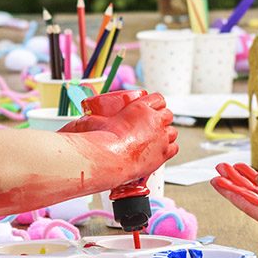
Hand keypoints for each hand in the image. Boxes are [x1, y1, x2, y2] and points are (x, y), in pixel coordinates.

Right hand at [61, 89, 177, 174]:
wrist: (107, 159)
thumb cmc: (99, 140)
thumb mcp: (93, 121)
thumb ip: (92, 118)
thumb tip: (83, 121)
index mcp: (140, 107)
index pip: (158, 98)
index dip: (156, 104)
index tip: (151, 109)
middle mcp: (154, 120)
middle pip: (168, 114)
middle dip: (161, 119)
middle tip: (151, 126)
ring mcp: (161, 137)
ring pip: (173, 131)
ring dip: (166, 134)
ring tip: (155, 140)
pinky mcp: (163, 154)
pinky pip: (174, 148)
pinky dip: (169, 149)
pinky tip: (160, 151)